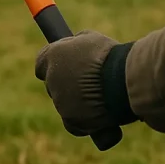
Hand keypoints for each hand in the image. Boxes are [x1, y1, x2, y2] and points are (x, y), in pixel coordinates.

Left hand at [34, 30, 136, 147]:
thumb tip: (74, 45)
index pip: (41, 64)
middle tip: (87, 84)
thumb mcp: (91, 39)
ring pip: (64, 105)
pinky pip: (73, 124)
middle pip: (53, 85)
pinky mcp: (71, 121)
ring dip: (77, 102)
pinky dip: (83, 122)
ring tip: (101, 97)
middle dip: (66, 85)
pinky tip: (98, 115)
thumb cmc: (110, 56)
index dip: (54, 67)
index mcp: (52, 56)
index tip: (65, 69)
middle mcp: (51, 79)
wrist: (123, 79)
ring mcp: (60, 102)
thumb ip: (76, 43)